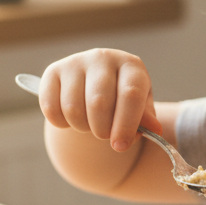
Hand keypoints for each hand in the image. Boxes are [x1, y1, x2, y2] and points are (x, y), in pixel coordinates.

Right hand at [39, 49, 159, 152]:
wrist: (95, 85)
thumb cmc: (122, 99)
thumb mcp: (139, 108)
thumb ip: (145, 119)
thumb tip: (154, 130)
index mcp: (131, 66)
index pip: (130, 94)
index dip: (126, 124)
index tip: (120, 146)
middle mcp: (103, 58)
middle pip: (99, 103)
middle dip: (101, 130)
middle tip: (104, 135)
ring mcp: (75, 62)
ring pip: (73, 108)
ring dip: (81, 128)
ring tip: (89, 124)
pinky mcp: (52, 72)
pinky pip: (51, 108)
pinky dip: (61, 123)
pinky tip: (71, 119)